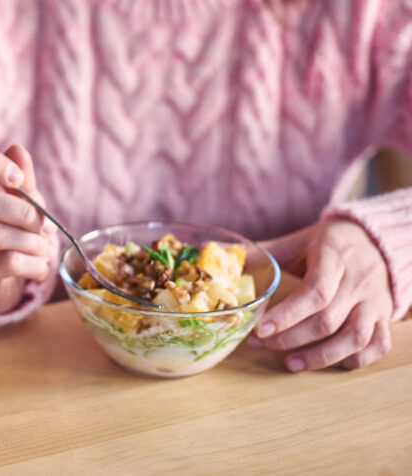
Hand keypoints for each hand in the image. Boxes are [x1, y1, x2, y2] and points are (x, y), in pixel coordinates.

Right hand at [0, 139, 56, 312]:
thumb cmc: (9, 230)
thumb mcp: (20, 202)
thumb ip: (21, 179)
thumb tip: (17, 149)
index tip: (17, 178)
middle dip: (24, 213)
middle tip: (47, 226)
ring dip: (32, 242)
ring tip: (44, 249)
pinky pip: (5, 263)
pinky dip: (33, 264)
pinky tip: (40, 266)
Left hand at [256, 219, 392, 370]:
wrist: (375, 241)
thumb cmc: (327, 244)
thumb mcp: (296, 241)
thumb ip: (261, 251)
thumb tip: (217, 248)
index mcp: (335, 256)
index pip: (315, 291)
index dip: (288, 315)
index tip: (260, 330)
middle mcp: (360, 280)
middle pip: (328, 319)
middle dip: (291, 337)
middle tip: (260, 344)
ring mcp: (376, 301)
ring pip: (355, 338)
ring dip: (321, 356)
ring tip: (290, 363)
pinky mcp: (386, 316)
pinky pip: (378, 345)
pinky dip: (354, 360)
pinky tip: (326, 362)